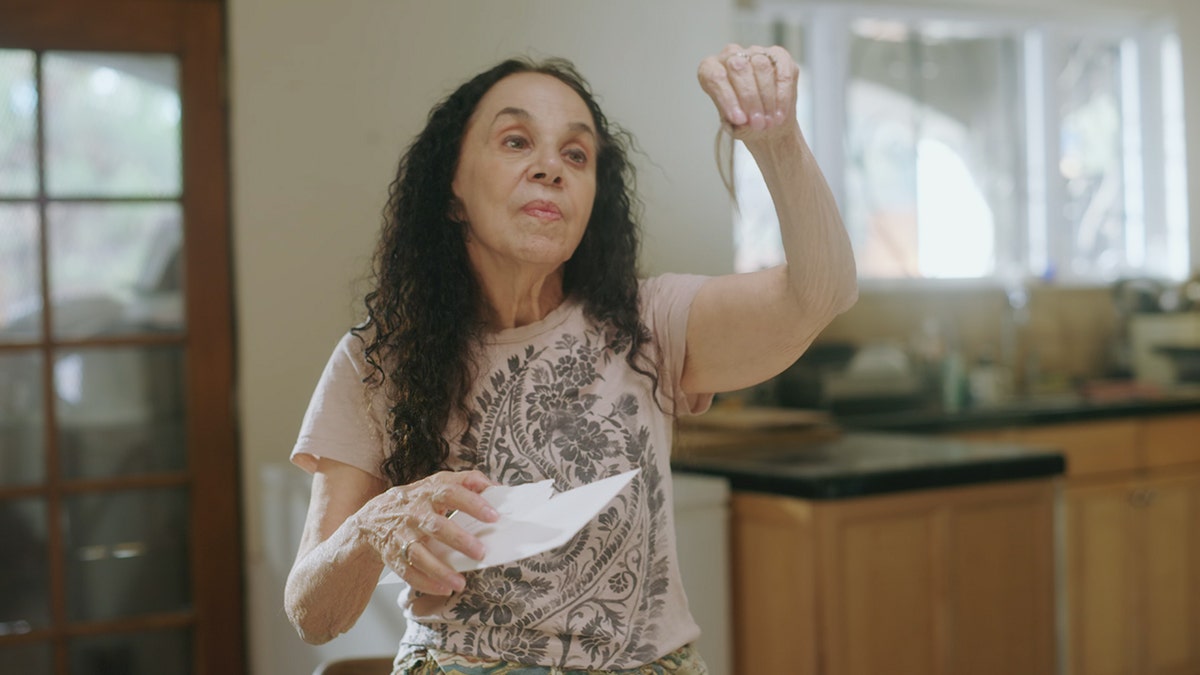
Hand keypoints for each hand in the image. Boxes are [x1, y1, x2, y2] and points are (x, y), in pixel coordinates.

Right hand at [353, 469, 496, 595]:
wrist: (373, 518)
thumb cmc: (417, 501)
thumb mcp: (437, 484)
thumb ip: (467, 482)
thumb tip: (497, 488)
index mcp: (429, 493)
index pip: (451, 492)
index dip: (472, 503)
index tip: (494, 516)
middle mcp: (414, 513)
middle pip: (436, 526)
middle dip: (459, 540)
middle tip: (481, 552)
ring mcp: (401, 535)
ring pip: (419, 554)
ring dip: (440, 570)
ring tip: (461, 583)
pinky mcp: (392, 555)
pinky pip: (407, 571)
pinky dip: (425, 582)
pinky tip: (444, 589)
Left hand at [697, 44, 798, 141]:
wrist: (767, 125)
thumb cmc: (744, 122)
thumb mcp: (733, 126)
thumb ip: (733, 120)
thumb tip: (742, 119)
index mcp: (710, 69)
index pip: (714, 76)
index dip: (727, 98)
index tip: (739, 119)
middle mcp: (731, 55)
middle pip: (738, 68)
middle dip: (750, 99)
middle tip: (758, 123)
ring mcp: (755, 52)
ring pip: (761, 67)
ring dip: (767, 99)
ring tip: (769, 122)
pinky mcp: (779, 56)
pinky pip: (782, 71)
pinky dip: (783, 95)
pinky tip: (781, 114)